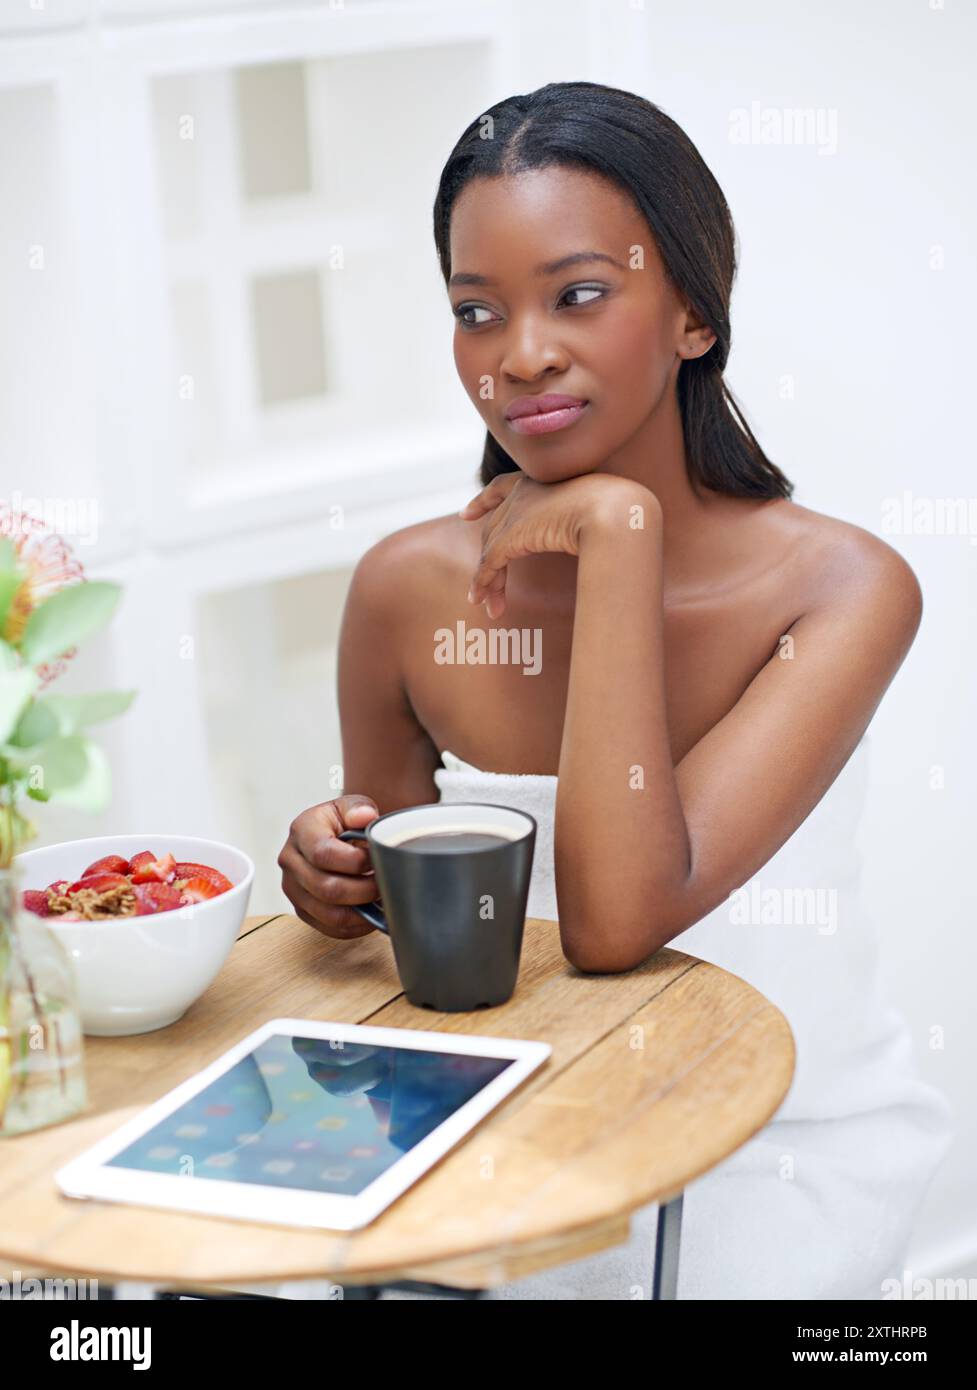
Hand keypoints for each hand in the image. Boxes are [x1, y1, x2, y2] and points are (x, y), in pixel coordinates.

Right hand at [277, 794, 380, 938]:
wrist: (333, 836)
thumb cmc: (342, 822)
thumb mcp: (351, 806)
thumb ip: (359, 808)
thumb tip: (364, 816)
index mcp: (302, 831)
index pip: (323, 853)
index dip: (356, 861)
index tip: (376, 859)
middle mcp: (291, 861)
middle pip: (327, 888)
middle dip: (364, 890)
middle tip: (385, 883)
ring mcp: (293, 888)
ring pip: (329, 914)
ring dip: (362, 911)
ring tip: (380, 898)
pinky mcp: (302, 909)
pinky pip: (330, 928)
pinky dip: (356, 926)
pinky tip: (371, 912)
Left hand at [458, 471, 654, 617]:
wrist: (615, 509)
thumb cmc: (621, 511)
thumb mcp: (598, 514)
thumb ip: (585, 523)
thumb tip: (597, 540)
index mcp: (542, 479)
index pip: (502, 486)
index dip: (483, 501)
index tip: (467, 514)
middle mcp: (523, 491)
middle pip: (495, 529)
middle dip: (488, 560)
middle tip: (483, 590)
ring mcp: (516, 512)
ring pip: (491, 549)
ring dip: (489, 581)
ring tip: (488, 607)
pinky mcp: (511, 535)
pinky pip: (490, 563)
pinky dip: (485, 583)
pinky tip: (484, 601)